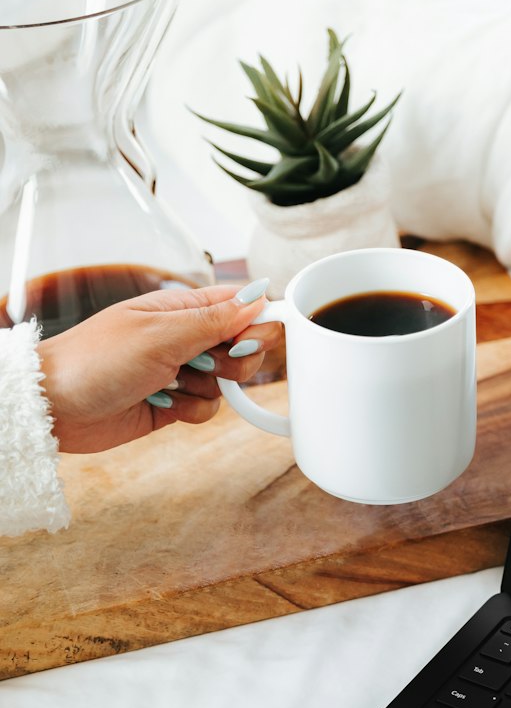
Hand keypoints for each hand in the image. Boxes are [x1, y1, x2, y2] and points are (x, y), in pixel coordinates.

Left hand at [36, 283, 282, 453]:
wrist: (54, 406)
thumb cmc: (94, 359)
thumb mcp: (160, 333)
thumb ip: (214, 319)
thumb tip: (258, 296)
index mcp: (181, 308)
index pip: (239, 305)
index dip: (258, 321)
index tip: (253, 340)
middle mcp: (184, 337)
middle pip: (241, 346)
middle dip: (235, 361)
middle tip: (205, 364)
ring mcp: (179, 371)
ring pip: (227, 382)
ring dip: (206, 388)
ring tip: (169, 384)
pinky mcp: (173, 403)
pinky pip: (207, 408)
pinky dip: (191, 410)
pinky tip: (162, 404)